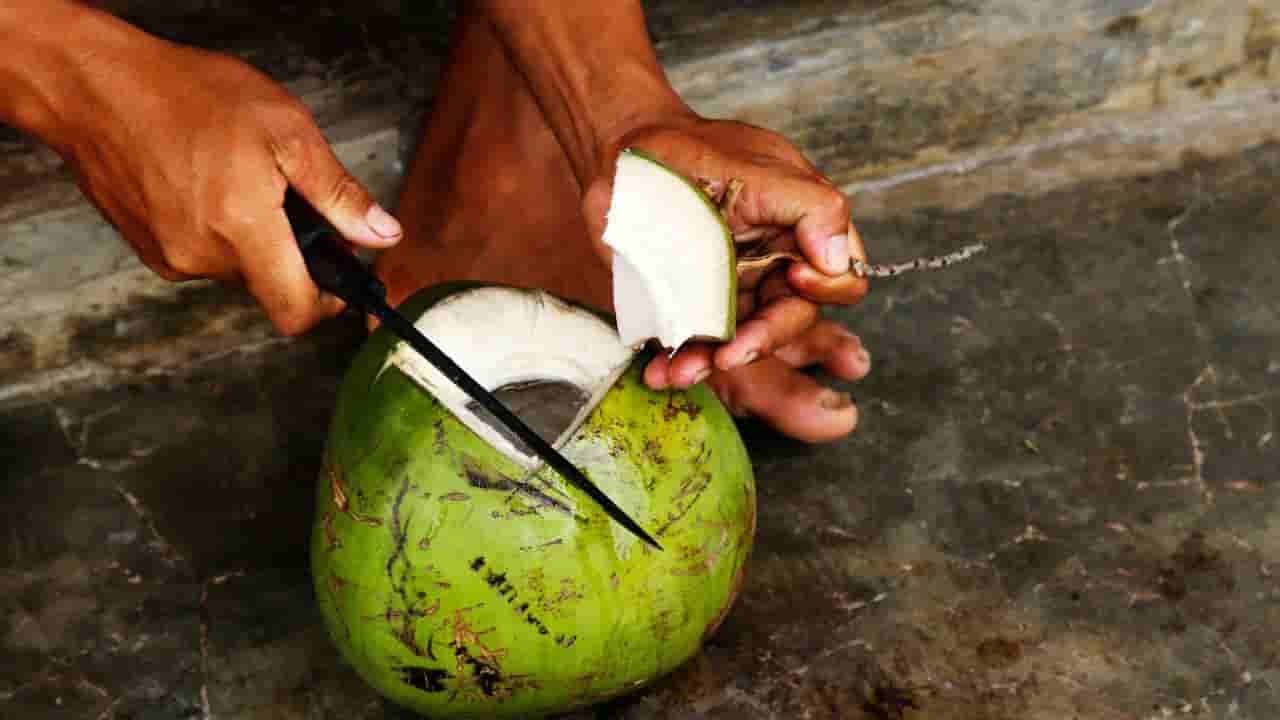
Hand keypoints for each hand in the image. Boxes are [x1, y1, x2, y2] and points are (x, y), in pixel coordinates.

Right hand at [36, 12, 401, 334]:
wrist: (95, 86)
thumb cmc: (189, 96)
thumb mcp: (286, 131)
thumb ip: (338, 193)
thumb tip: (383, 235)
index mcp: (243, 231)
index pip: (295, 312)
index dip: (328, 302)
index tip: (339, 274)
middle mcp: (202, 257)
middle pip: (271, 284)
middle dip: (290, 250)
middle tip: (287, 195)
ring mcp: (169, 257)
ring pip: (237, 268)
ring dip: (252, 236)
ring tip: (239, 177)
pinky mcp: (148, 249)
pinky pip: (202, 254)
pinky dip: (216, 229)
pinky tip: (205, 182)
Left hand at [581, 113, 869, 389]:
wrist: (626, 158)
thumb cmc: (697, 150)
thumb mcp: (760, 167)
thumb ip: (811, 206)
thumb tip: (838, 259)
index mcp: (803, 238)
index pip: (840, 280)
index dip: (825, 288)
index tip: (796, 277)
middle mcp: (773, 272)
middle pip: (787, 322)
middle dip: (760, 341)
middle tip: (731, 353)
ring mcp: (731, 295)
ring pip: (736, 343)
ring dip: (711, 363)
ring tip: (683, 372)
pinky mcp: (690, 310)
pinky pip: (691, 346)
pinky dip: (675, 363)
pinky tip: (658, 372)